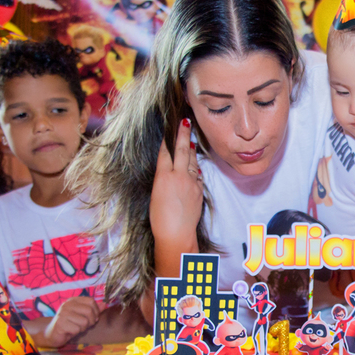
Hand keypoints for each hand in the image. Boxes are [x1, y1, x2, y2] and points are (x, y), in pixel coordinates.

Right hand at [42, 297, 100, 347]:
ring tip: (75, 328)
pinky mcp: (60, 323)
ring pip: (84, 321)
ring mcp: (63, 313)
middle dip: (90, 321)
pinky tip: (69, 332)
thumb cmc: (70, 325)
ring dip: (82, 328)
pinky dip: (76, 333)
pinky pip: (77, 329)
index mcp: (73, 300)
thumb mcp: (82, 316)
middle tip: (84, 326)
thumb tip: (105, 304)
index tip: (93, 318)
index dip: (96, 311)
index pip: (91, 301)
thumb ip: (93, 310)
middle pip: (89, 311)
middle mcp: (67, 305)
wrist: (53, 334)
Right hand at [150, 118, 202, 253]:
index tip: (169, 128)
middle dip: (183, 134)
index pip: (165, 153)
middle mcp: (178, 176)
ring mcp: (190, 183)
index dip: (167, 140)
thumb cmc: (160, 219)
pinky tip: (195, 164)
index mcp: (163, 177)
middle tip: (185, 121)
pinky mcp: (199, 190)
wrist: (176, 233)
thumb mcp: (156, 195)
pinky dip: (196, 168)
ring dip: (191, 149)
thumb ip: (164, 180)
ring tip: (190, 139)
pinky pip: (198, 175)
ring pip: (192, 161)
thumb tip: (170, 171)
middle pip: (182, 150)